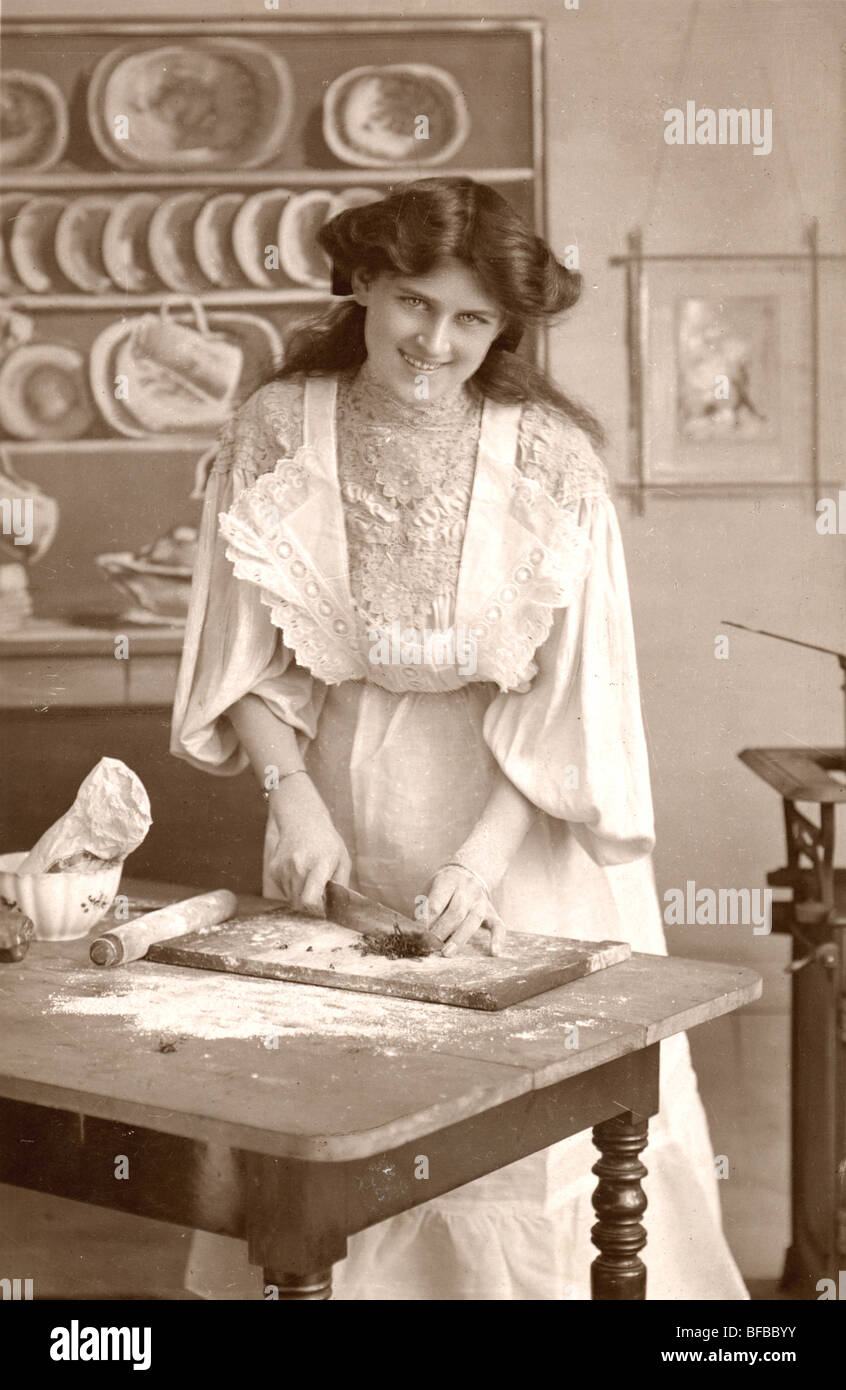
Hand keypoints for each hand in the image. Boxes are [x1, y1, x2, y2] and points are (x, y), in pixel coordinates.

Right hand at [266, 773, 350, 912]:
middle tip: (319, 894)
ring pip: (291, 899)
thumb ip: (341, 886)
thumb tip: (336, 909)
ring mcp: (283, 868)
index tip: (323, 910)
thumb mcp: (343, 860)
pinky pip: (283, 891)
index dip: (316, 911)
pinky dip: (292, 889)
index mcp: (319, 864)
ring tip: (309, 879)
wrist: (302, 821)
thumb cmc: (326, 842)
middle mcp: (298, 866)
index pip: (310, 900)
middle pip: (300, 904)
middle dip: (310, 906)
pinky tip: (299, 873)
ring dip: (301, 897)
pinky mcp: (273, 870)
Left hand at [424, 864, 506, 957]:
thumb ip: (425, 908)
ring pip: (472, 920)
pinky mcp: (492, 912)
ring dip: (459, 938)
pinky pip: (498, 926)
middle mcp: (468, 889)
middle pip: (454, 913)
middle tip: (429, 947)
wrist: (467, 873)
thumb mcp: (430, 889)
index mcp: (449, 880)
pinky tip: (494, 952)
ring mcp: (482, 901)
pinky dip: (498, 939)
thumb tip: (418, 933)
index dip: (426, 921)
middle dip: (440, 932)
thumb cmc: (443, 888)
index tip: (418, 936)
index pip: (436, 904)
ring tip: (446, 953)